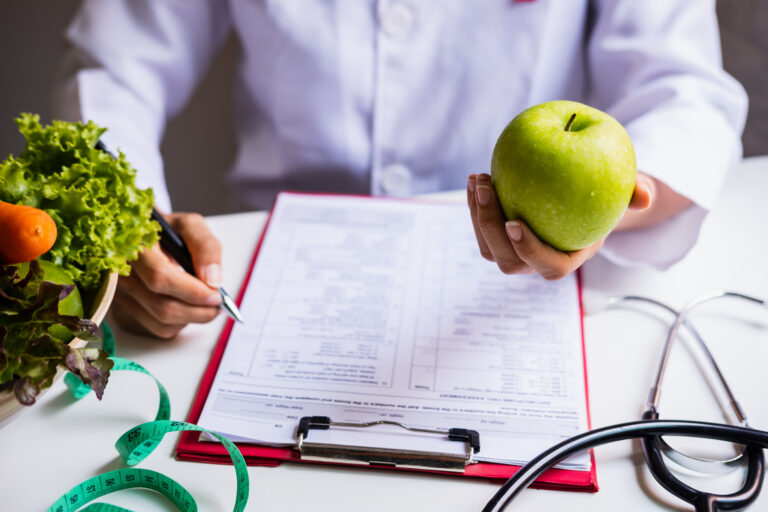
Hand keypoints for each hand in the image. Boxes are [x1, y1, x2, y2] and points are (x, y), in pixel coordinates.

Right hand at [112, 212, 222, 338]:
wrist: (143, 240)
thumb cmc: (167, 234)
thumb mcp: (189, 226)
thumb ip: (205, 247)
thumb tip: (212, 280)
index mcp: (136, 249)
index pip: (161, 278)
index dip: (193, 291)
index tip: (216, 294)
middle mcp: (121, 276)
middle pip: (163, 308)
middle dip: (198, 311)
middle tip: (217, 304)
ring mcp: (119, 298)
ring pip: (162, 324)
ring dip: (191, 318)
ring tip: (202, 302)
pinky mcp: (122, 315)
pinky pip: (157, 330)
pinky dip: (178, 323)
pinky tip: (183, 305)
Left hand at [467, 173, 652, 279]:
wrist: (580, 201)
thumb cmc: (605, 198)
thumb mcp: (623, 192)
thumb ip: (635, 193)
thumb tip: (644, 196)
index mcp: (568, 260)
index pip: (548, 267)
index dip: (529, 251)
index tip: (515, 223)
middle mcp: (537, 263)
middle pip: (507, 260)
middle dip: (490, 227)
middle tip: (487, 188)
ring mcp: (515, 254)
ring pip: (488, 247)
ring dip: (477, 215)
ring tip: (479, 179)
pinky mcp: (499, 240)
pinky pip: (482, 230)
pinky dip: (475, 206)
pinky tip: (476, 177)